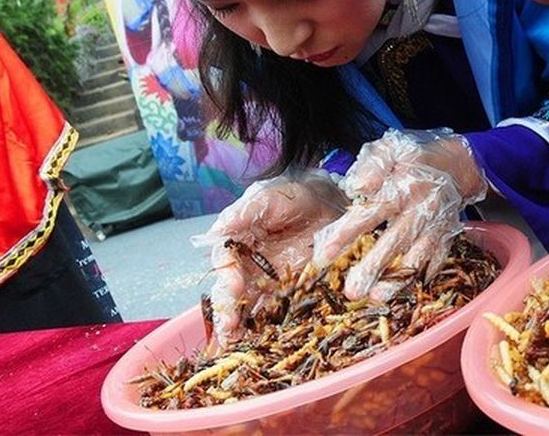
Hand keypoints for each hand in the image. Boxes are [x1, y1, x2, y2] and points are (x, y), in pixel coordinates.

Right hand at [192, 170, 348, 344]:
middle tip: (229, 337)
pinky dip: (284, 330)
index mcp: (238, 250)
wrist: (329, 200)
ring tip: (245, 352)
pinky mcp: (299, 293)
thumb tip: (218, 229)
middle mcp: (252, 273)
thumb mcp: (267, 198)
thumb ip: (244, 213)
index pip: (225, 272)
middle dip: (230, 320)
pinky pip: (290, 314)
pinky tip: (279, 347)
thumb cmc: (292, 196)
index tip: (231, 295)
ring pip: (258, 313)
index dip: (226, 285)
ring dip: (250, 333)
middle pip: (236, 301)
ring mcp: (275, 286)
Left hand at [311, 129, 487, 302]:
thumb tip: (357, 186)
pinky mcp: (448, 237)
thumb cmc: (415, 156)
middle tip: (351, 292)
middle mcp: (420, 209)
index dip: (345, 235)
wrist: (460, 162)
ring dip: (398, 280)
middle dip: (372, 268)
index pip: (368, 214)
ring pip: (417, 257)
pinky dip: (423, 277)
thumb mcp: (391, 147)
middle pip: (394, 242)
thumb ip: (372, 164)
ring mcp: (436, 226)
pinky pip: (437, 261)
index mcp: (401, 187)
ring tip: (377, 298)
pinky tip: (406, 292)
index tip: (323, 256)